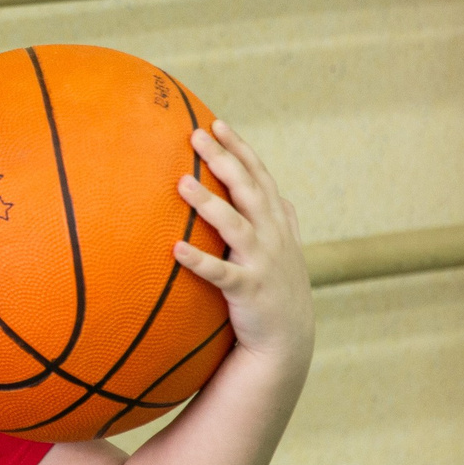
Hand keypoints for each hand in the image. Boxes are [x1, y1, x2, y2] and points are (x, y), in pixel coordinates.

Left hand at [173, 120, 313, 366]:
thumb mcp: (287, 250)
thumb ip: (283, 221)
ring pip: (236, 226)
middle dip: (223, 160)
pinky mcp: (249, 292)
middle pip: (247, 190)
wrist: (288, 341)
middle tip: (195, 135)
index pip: (258, 177)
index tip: (217, 123)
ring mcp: (262, 263)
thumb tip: (280, 196)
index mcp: (277, 224)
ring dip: (209, 204)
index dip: (240, 149)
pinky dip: (200, 262)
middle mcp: (273, 237)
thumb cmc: (280, 289)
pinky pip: (221, 274)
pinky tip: (175, 249)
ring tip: (181, 183)